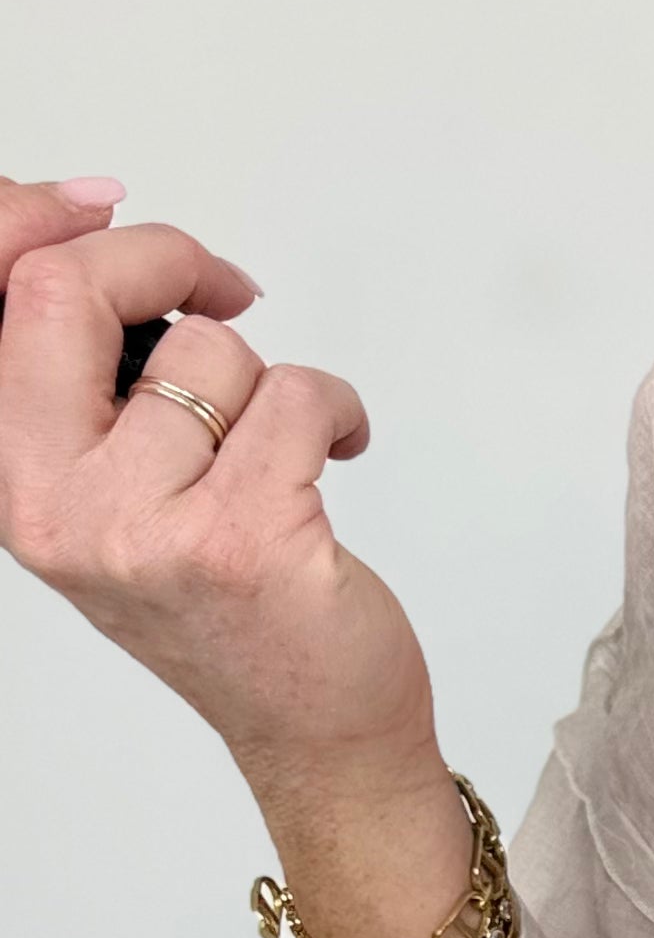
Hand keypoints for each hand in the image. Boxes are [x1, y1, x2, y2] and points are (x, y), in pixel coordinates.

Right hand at [0, 175, 441, 816]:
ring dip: (266, 383)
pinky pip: (297, 397)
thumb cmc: (224, 604)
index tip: (103, 205)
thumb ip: (87, 372)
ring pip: (211, 350)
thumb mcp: (114, 486)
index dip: (33, 216)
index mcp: (12, 480)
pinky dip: (337, 411)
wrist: (312, 732)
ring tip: (273, 453)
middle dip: (162, 262)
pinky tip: (333, 457)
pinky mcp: (242, 541)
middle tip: (219, 287)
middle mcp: (54, 507)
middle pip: (67, 292)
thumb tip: (85, 214)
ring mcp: (143, 530)